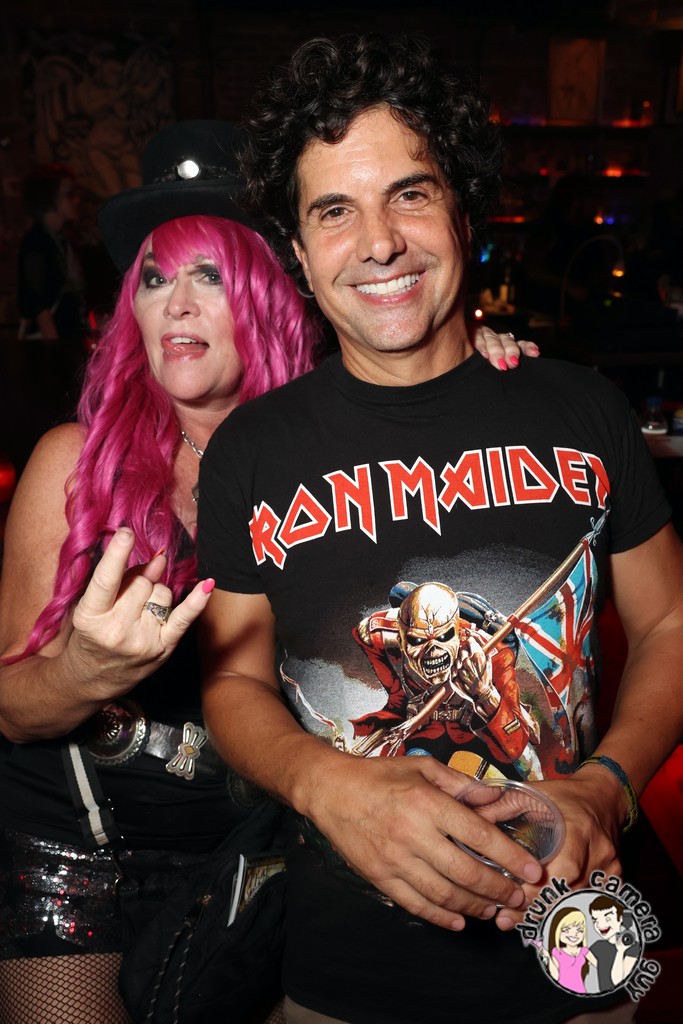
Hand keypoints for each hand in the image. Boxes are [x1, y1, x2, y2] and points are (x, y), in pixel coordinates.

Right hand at [66, 527, 213, 698]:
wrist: (94, 678)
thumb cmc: (92, 634)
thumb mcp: (91, 606)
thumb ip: (120, 580)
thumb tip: (159, 556)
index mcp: (90, 617)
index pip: (106, 580)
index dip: (118, 554)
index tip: (126, 532)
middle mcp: (116, 630)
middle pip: (142, 583)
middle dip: (141, 578)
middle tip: (131, 591)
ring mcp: (142, 641)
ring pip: (163, 593)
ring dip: (157, 592)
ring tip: (140, 609)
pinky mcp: (163, 648)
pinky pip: (183, 618)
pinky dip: (197, 601)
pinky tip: (208, 585)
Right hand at [305, 752, 542, 930]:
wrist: (330, 790)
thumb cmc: (379, 776)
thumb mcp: (422, 767)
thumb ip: (461, 784)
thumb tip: (496, 799)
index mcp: (426, 802)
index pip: (478, 835)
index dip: (510, 856)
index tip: (531, 869)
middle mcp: (412, 833)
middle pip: (466, 872)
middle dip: (499, 889)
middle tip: (518, 896)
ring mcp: (394, 859)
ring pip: (444, 894)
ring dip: (475, 906)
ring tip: (494, 909)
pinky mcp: (379, 877)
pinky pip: (416, 904)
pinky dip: (441, 917)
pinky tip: (460, 919)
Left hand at [453, 634, 497, 712]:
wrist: (482, 692)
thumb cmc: (486, 676)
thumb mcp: (488, 659)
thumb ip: (482, 646)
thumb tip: (474, 634)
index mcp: (477, 655)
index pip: (470, 640)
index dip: (470, 641)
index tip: (470, 642)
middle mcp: (468, 661)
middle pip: (462, 648)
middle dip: (466, 650)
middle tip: (470, 657)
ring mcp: (461, 668)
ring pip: (457, 657)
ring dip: (461, 659)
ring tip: (467, 666)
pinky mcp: (455, 675)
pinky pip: (453, 666)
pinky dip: (457, 667)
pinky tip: (463, 671)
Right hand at [473, 325, 539, 369]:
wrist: (459, 346)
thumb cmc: (478, 365)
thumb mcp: (495, 365)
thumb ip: (505, 366)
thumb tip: (518, 375)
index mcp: (507, 345)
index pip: (521, 345)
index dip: (528, 348)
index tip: (535, 354)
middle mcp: (498, 338)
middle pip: (508, 342)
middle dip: (511, 352)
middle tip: (513, 364)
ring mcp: (485, 334)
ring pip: (494, 340)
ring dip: (497, 352)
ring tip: (500, 363)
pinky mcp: (472, 332)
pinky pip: (478, 339)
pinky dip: (481, 347)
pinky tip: (484, 355)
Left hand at [494, 773, 621, 931]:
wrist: (603, 797)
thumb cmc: (564, 796)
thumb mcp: (532, 793)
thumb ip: (501, 806)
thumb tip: (469, 820)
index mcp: (579, 830)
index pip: (564, 872)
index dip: (539, 890)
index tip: (512, 896)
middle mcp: (598, 852)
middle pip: (569, 894)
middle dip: (536, 909)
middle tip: (505, 917)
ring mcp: (610, 870)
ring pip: (579, 905)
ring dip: (548, 915)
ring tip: (516, 921)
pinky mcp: (614, 881)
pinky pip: (589, 905)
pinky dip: (566, 914)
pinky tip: (543, 920)